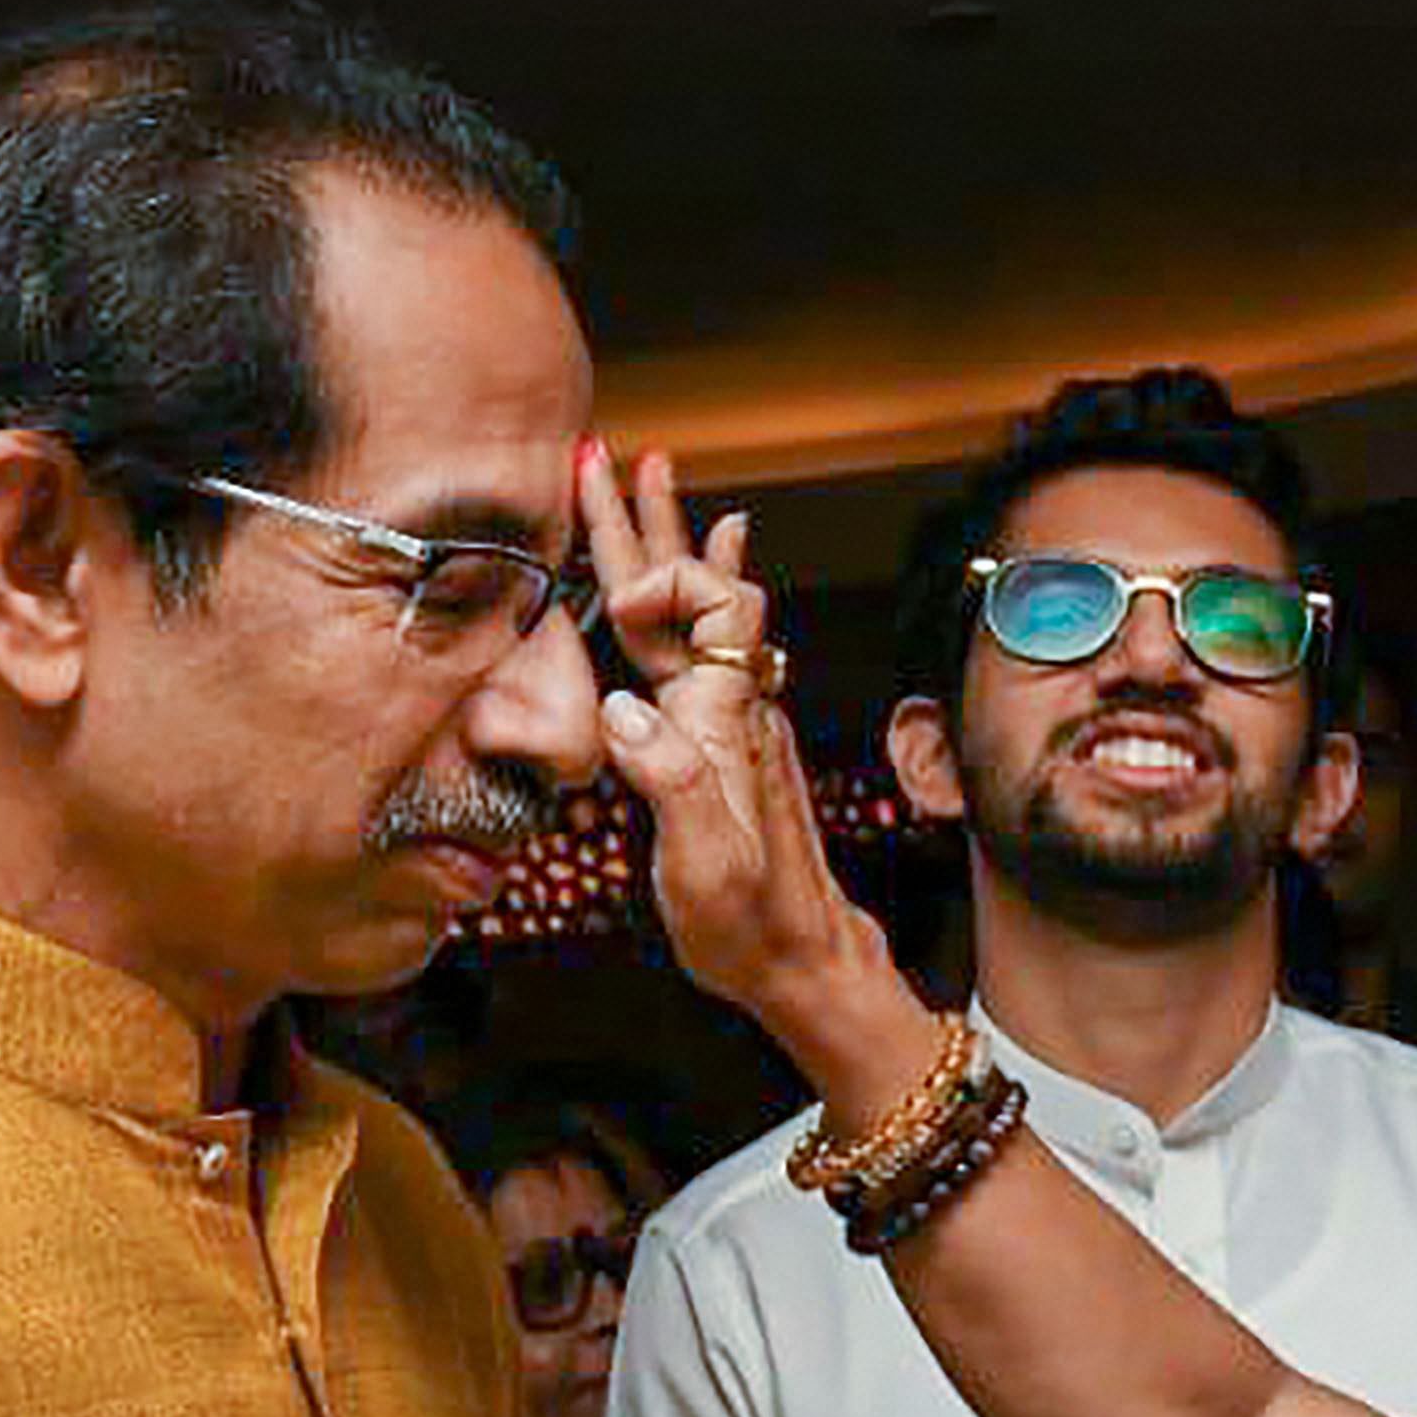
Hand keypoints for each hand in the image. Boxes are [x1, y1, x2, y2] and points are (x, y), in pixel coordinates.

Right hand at [574, 440, 912, 1077]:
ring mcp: (722, 723)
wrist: (801, 961)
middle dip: (650, 521)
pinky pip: (690, 652)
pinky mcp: (713, 746)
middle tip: (615, 455)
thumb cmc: (753, 926)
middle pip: (690, 592)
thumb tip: (624, 709)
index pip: (713, 607)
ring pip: (686, 615)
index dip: (667, 579)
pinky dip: (680, 601)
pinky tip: (697, 572)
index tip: (620, 594)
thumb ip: (671, 783)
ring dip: (661, 545)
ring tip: (644, 482)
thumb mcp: (706, 867)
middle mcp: (729, 709)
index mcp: (724, 723)